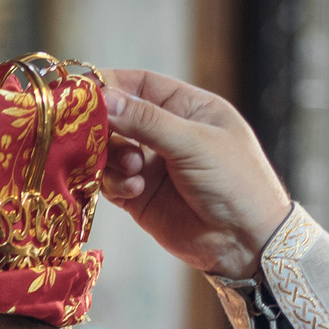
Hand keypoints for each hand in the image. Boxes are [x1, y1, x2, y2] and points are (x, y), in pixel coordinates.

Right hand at [98, 69, 293, 280]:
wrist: (246, 243)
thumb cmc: (236, 182)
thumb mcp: (194, 142)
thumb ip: (146, 121)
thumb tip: (102, 97)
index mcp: (185, 107)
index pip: (138, 85)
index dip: (109, 85)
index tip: (82, 94)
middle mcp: (164, 133)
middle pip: (115, 117)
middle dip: (104, 126)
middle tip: (96, 135)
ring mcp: (150, 165)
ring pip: (107, 150)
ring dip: (112, 157)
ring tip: (133, 169)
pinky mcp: (138, 196)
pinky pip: (109, 181)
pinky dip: (114, 183)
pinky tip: (135, 190)